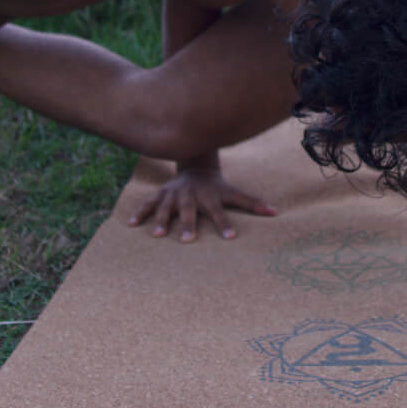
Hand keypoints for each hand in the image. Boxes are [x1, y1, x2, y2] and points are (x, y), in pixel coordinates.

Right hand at [128, 166, 276, 242]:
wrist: (195, 166)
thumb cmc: (216, 186)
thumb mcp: (233, 192)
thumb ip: (252, 203)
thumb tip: (276, 213)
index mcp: (209, 197)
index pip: (219, 211)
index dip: (225, 224)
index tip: (230, 238)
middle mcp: (190, 195)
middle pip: (189, 210)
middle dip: (187, 224)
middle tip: (188, 241)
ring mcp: (173, 195)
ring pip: (165, 207)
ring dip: (160, 220)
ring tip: (157, 235)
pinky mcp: (160, 195)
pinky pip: (147, 203)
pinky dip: (139, 213)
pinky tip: (130, 224)